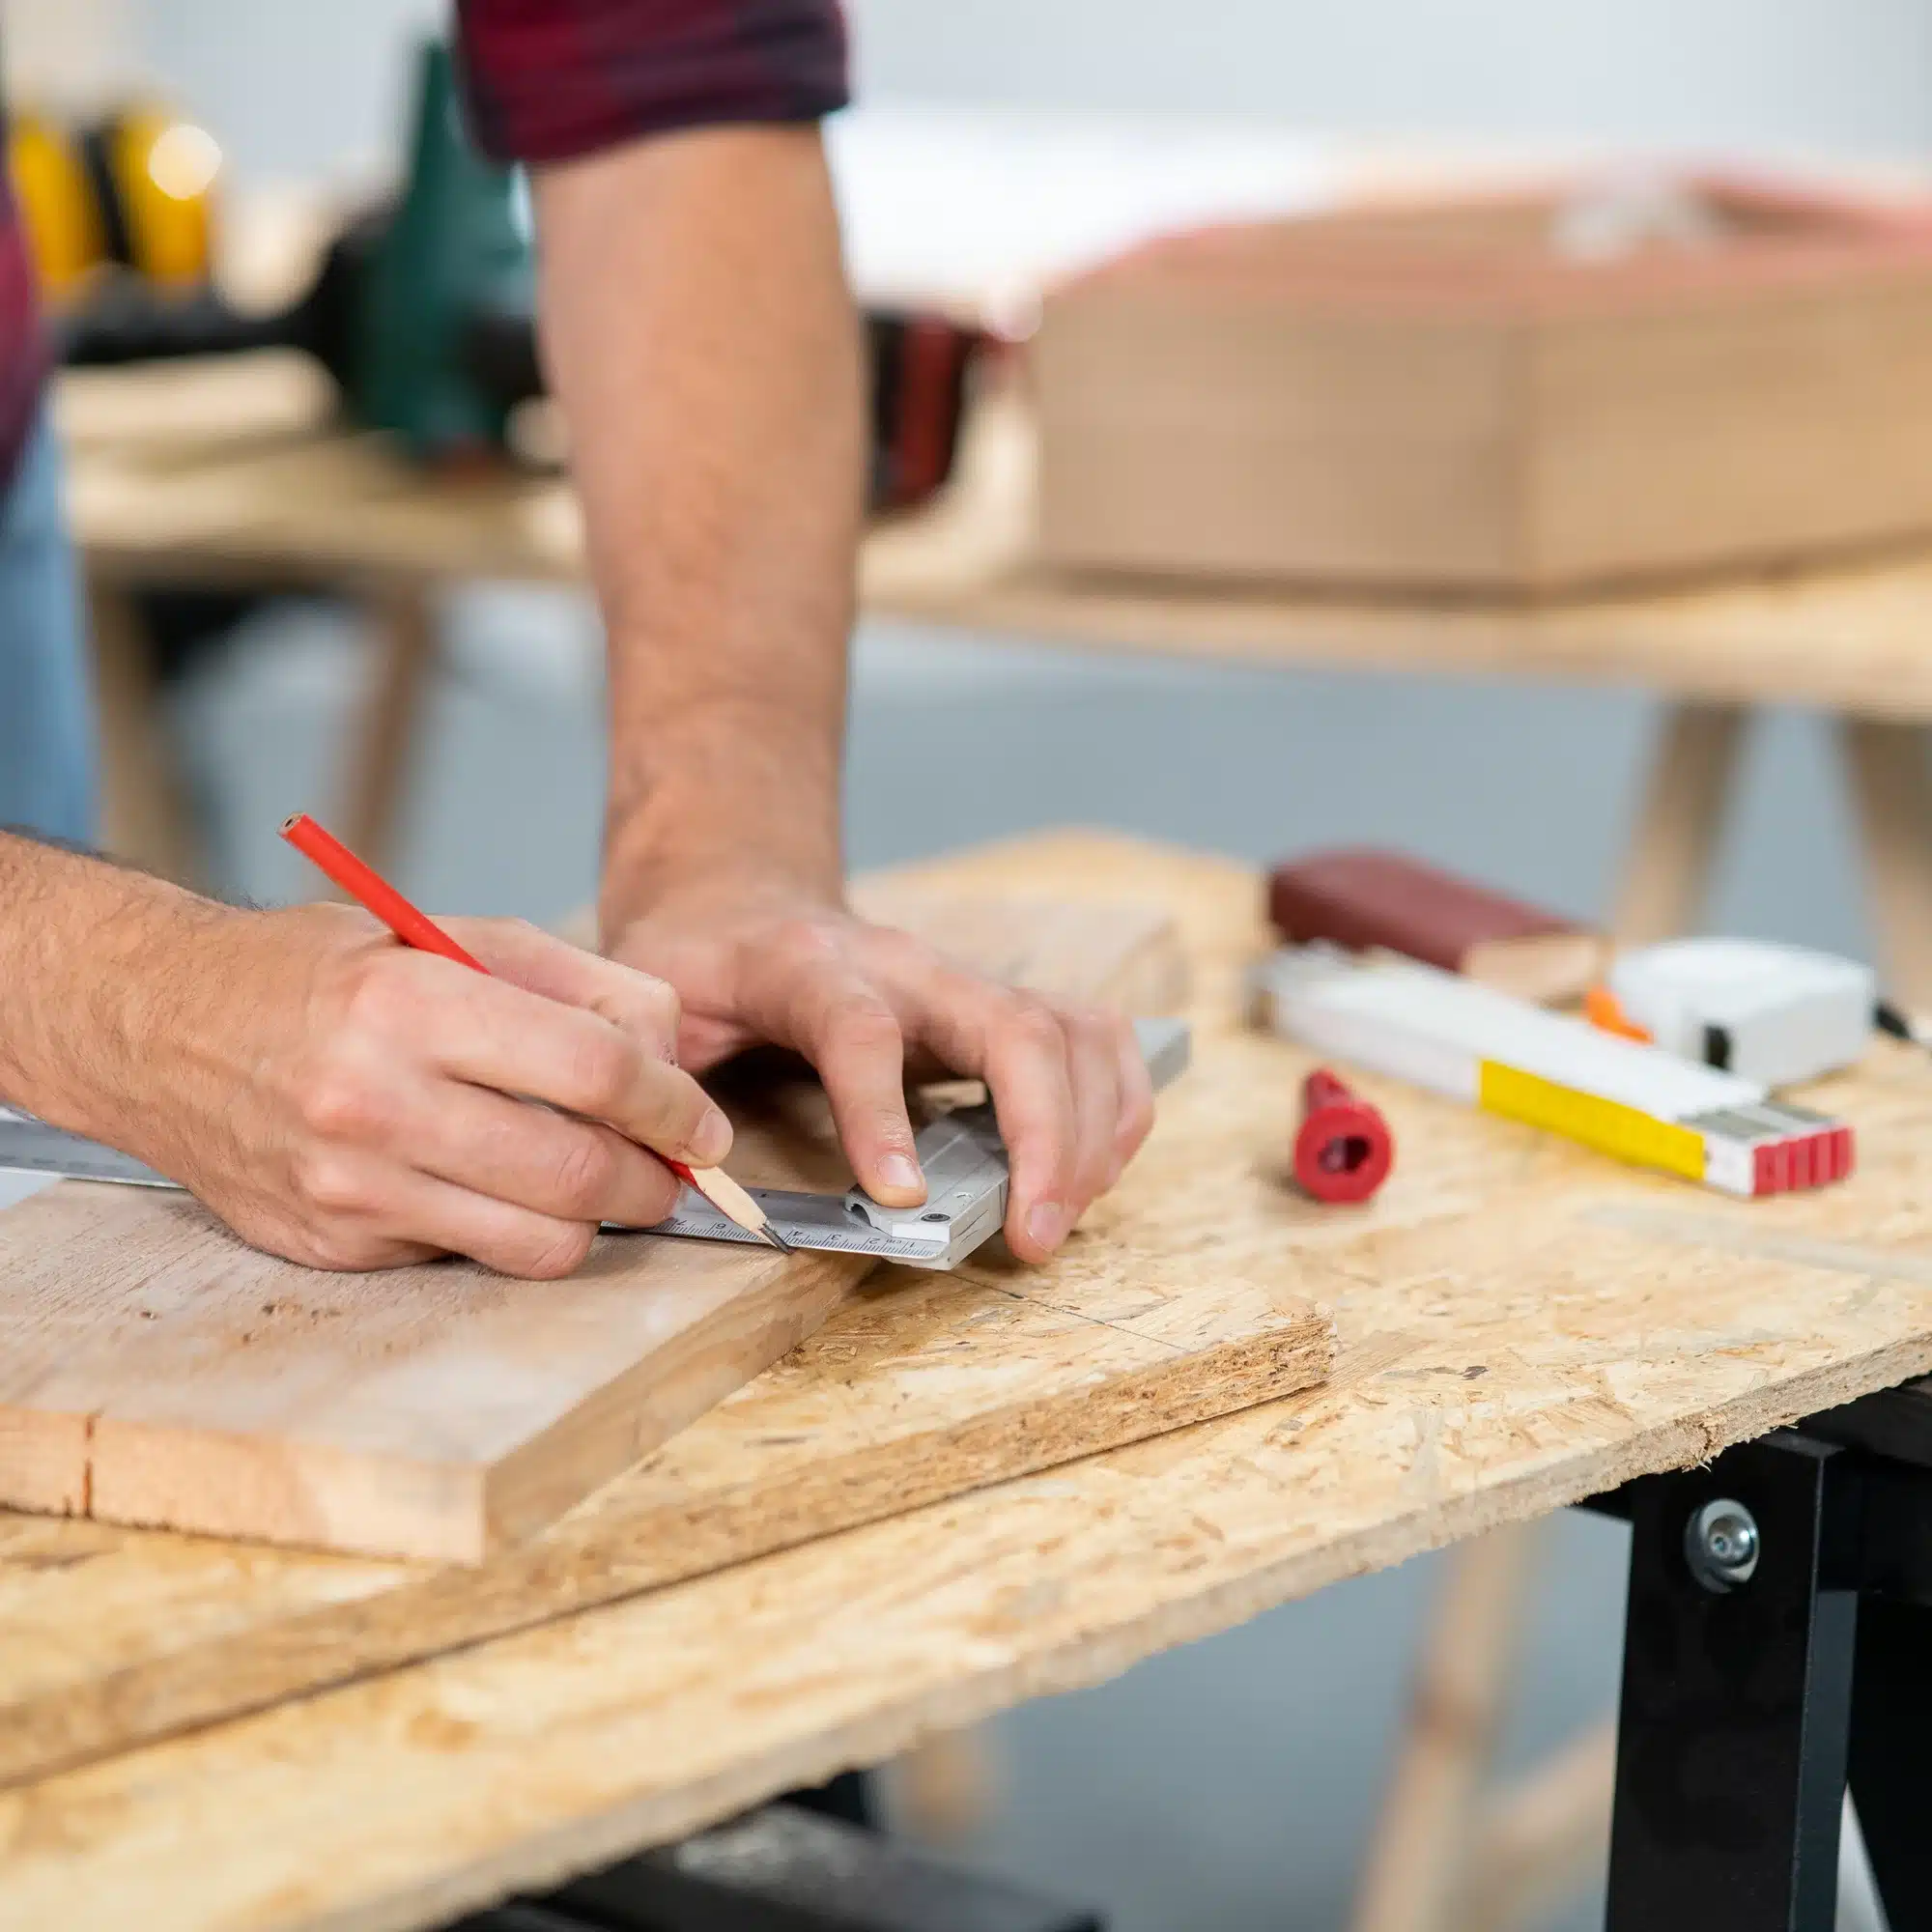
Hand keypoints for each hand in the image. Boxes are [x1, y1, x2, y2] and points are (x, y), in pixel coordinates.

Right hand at [113, 906, 731, 1277]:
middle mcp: (375, 1101)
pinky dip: (509, 1231)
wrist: (160, 1028)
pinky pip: (469, 1260)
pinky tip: (494, 1188)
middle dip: (655, 1180)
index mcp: (412, 1003)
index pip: (597, 1072)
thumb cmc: (323, 973)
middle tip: (671, 1167)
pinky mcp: (333, 1247)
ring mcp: (350, 1187)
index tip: (702, 1122)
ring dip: (597, 1222)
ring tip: (598, 1184)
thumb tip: (671, 1057)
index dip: (676, 1105)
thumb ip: (575, 983)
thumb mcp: (448, 933)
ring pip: (538, 1243)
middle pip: (579, 1174)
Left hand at [604, 875, 1155, 1262]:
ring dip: (1089, 1133)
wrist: (741, 896)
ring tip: (1058, 1218)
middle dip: (1043, 1137)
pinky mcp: (1002, 1004)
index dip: (883, 1114)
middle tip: (1032, 1235)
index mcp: (810, 968)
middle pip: (1014, 1027)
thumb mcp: (651, 1002)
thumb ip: (661, 1067)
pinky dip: (1115, 1109)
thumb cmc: (699, 963)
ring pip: (1073, 1033)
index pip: (861, 1032)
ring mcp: (966, 981)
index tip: (903, 1197)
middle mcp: (909, 967)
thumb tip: (676, 1156)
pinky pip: (1095, 1042)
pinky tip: (1091, 1173)